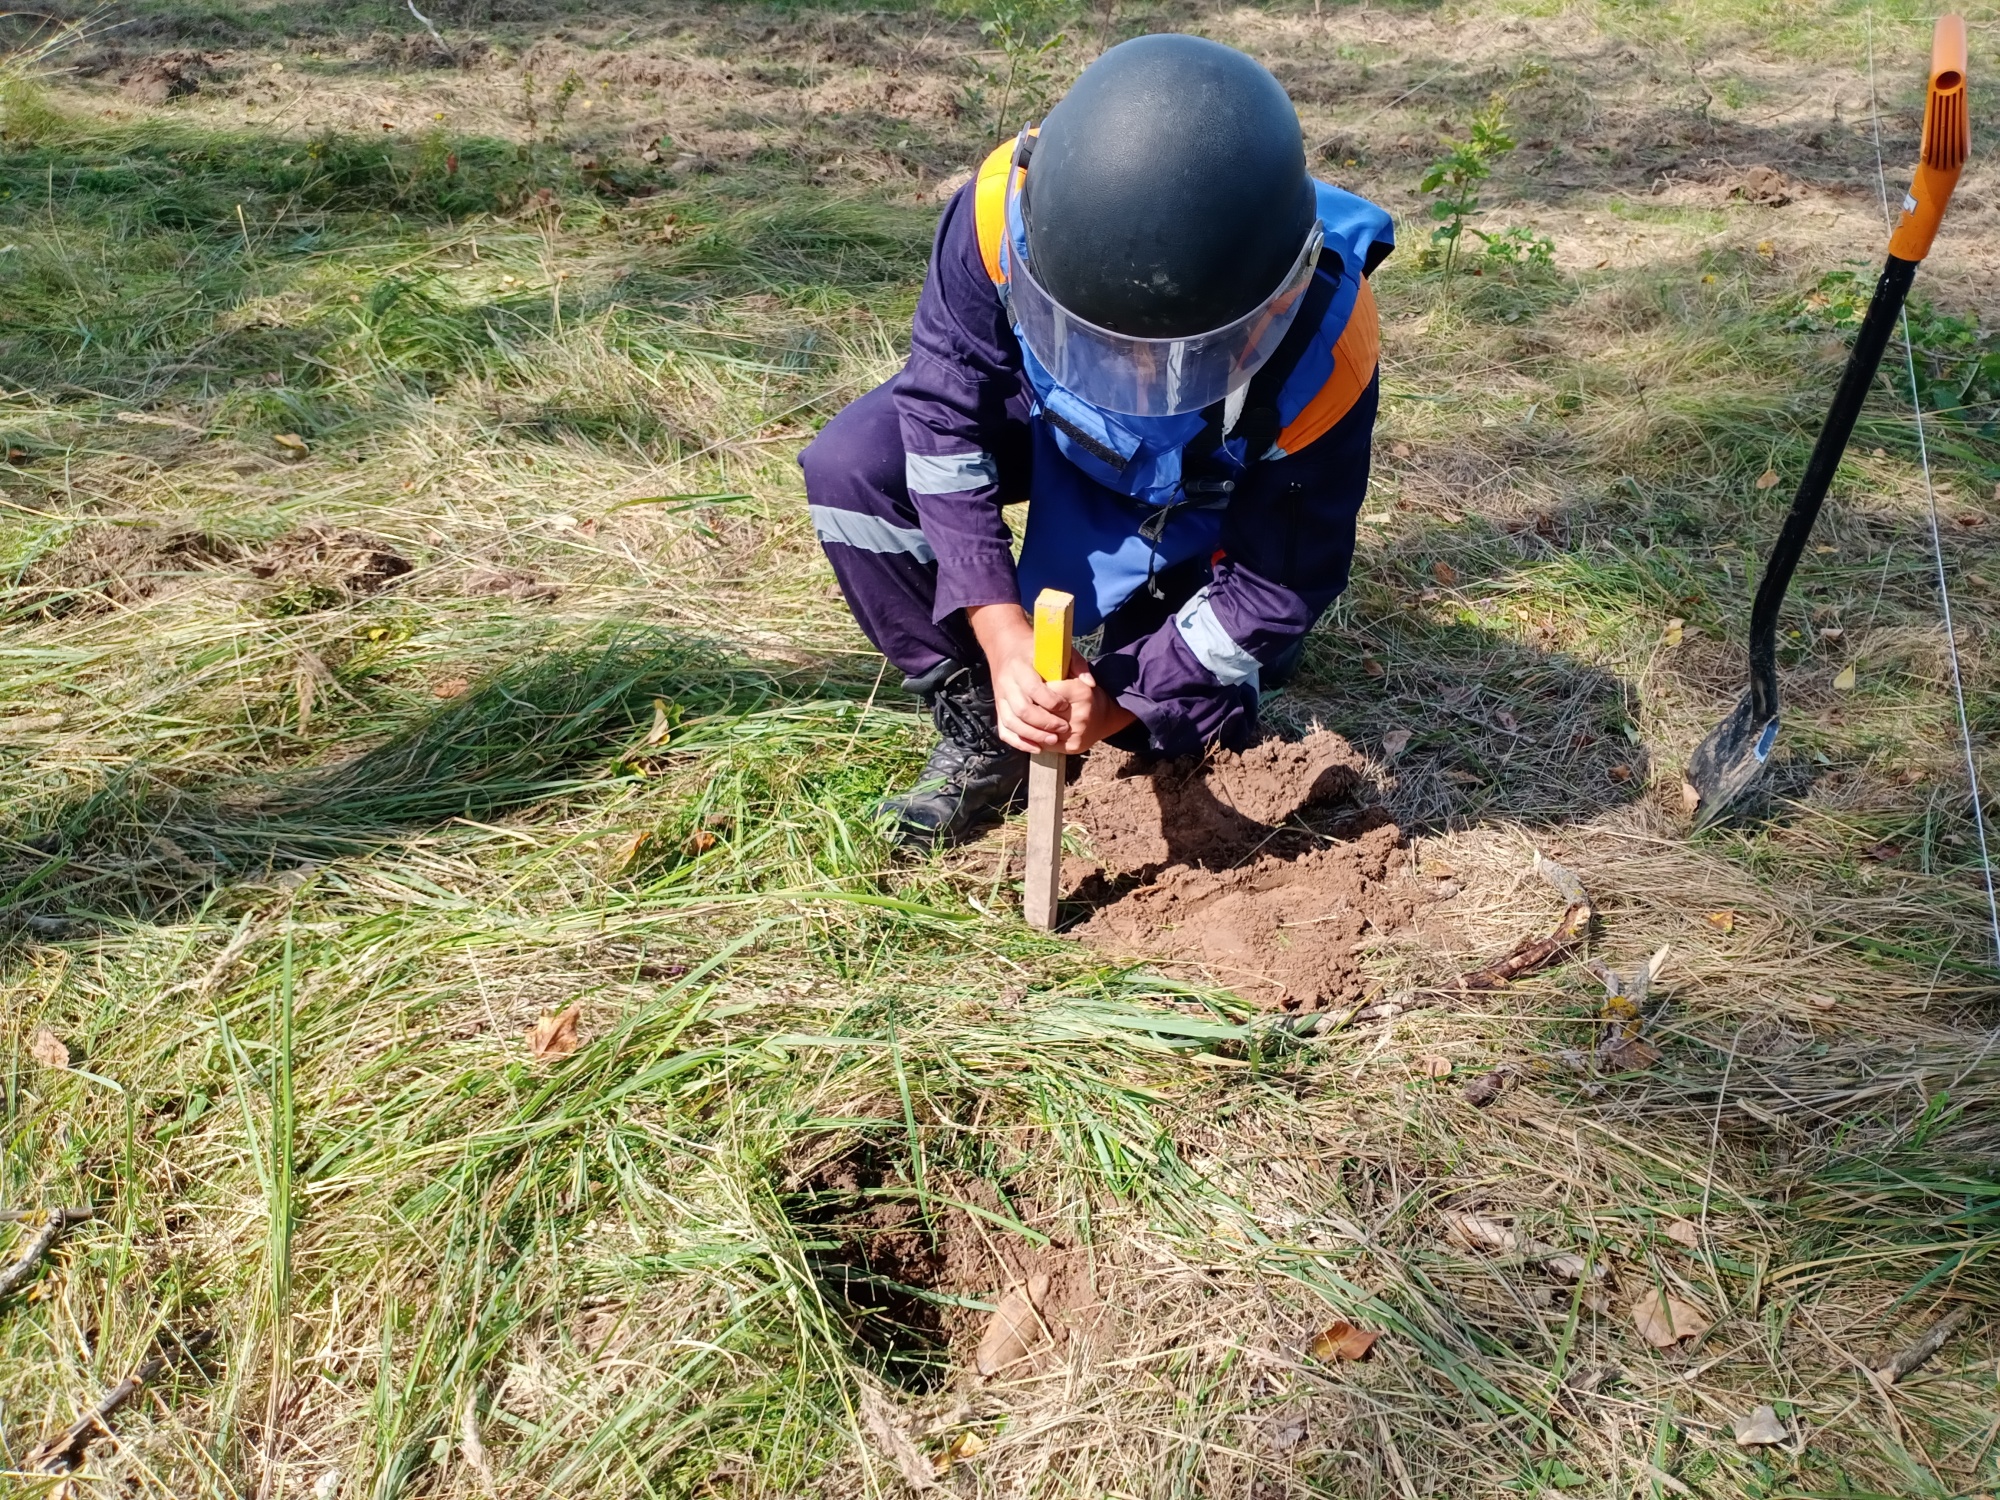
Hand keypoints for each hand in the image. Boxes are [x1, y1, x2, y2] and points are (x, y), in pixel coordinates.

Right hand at [967, 605, 1136, 754]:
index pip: (1033, 688)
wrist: (1006, 646)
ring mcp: (1000, 698)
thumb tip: (1091, 683)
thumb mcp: (1056, 649)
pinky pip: (1004, 730)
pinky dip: (1019, 742)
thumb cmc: (1036, 650)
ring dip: (1033, 735)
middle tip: (1063, 727)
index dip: (1051, 701)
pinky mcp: (999, 708)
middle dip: (1045, 722)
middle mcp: (1006, 683)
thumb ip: (1076, 664)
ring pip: (1012, 722)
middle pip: (1023, 709)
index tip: (1065, 705)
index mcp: (1020, 667)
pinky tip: (1036, 747)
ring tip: (1053, 740)